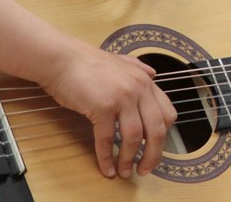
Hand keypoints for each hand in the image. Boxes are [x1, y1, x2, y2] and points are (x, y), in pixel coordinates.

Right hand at [40, 40, 176, 178]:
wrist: (62, 59)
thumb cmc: (87, 63)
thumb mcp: (120, 61)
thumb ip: (139, 68)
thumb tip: (154, 73)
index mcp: (146, 81)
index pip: (167, 114)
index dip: (164, 136)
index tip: (156, 149)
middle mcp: (139, 89)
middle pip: (156, 130)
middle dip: (153, 155)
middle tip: (146, 169)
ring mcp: (122, 98)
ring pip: (134, 138)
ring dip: (130, 160)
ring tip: (125, 172)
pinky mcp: (103, 106)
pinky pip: (108, 138)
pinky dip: (107, 157)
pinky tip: (106, 168)